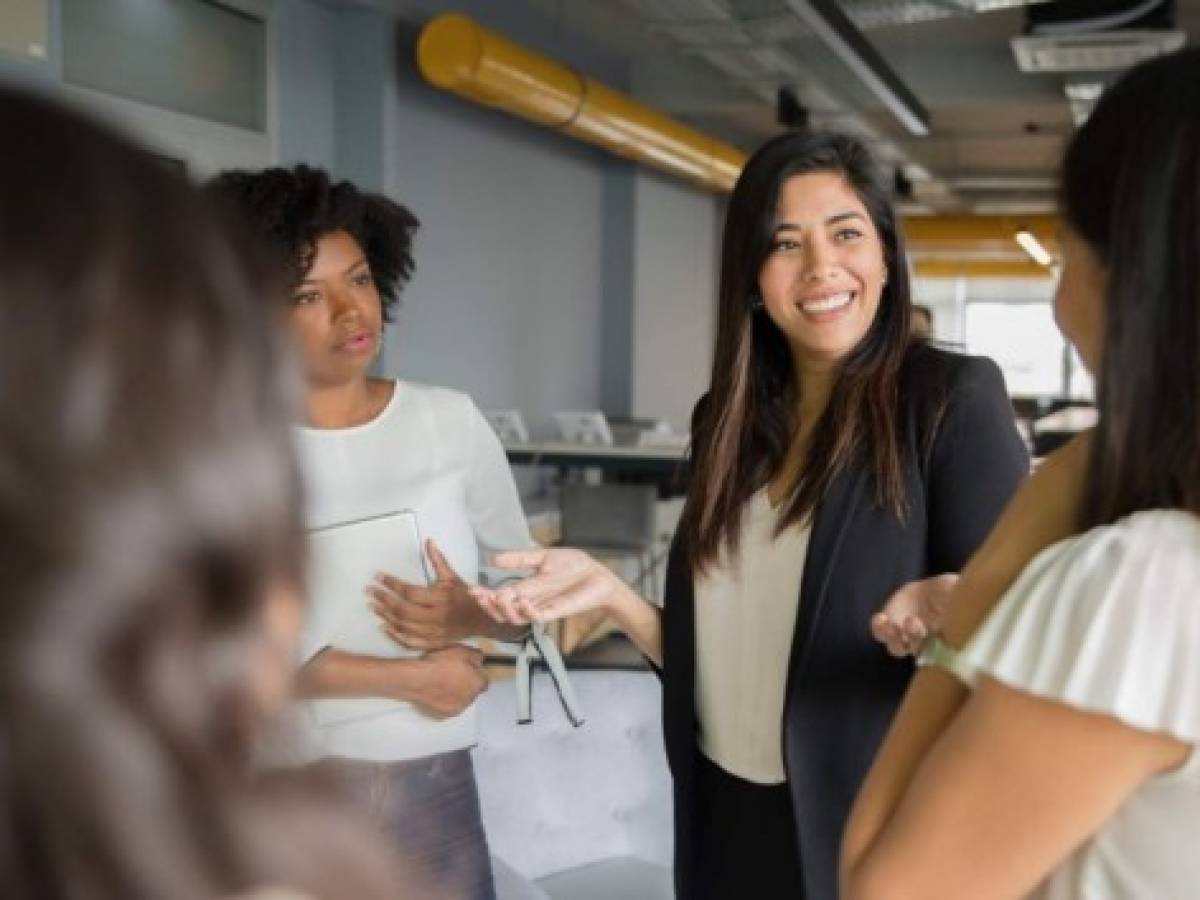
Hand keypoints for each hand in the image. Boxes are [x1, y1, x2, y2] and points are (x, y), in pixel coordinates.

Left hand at [370, 540, 486, 650]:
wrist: (482, 620)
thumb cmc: (465, 596)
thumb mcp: (452, 577)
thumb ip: (438, 560)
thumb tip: (428, 541)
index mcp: (441, 598)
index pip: (410, 592)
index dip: (392, 584)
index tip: (379, 577)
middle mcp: (437, 616)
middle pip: (403, 610)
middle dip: (384, 599)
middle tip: (371, 590)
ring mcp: (434, 632)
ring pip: (404, 626)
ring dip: (385, 616)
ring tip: (373, 605)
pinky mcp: (433, 643)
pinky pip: (410, 642)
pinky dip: (395, 635)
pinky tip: (384, 626)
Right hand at [407, 645, 486, 719]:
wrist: (418, 678)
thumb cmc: (440, 664)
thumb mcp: (462, 650)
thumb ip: (476, 656)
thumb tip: (479, 660)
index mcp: (478, 684)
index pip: (483, 680)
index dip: (475, 673)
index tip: (467, 668)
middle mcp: (470, 699)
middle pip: (472, 692)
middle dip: (466, 684)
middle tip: (453, 674)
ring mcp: (456, 709)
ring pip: (460, 700)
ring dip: (455, 693)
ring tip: (443, 683)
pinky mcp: (443, 715)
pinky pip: (447, 707)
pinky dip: (444, 700)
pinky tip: (436, 691)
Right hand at [469, 548, 631, 625]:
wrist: (598, 574)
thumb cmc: (574, 566)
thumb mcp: (542, 558)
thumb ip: (519, 559)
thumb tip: (493, 558)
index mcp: (525, 589)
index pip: (499, 597)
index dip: (484, 595)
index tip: (472, 588)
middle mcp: (530, 601)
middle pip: (502, 612)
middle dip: (488, 605)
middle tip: (480, 595)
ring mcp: (542, 608)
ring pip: (516, 618)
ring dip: (504, 610)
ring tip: (500, 597)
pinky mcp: (556, 612)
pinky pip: (537, 618)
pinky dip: (527, 611)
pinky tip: (522, 600)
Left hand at [871, 573, 957, 656]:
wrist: (932, 591)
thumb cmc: (952, 593)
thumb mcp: (960, 592)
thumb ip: (964, 598)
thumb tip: (975, 599)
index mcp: (944, 638)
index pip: (939, 651)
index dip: (936, 646)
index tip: (936, 632)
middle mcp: (924, 642)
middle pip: (916, 650)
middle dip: (914, 638)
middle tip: (914, 622)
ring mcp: (905, 636)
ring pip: (896, 647)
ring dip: (892, 638)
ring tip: (890, 625)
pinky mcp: (890, 625)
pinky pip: (880, 633)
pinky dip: (878, 628)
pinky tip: (880, 619)